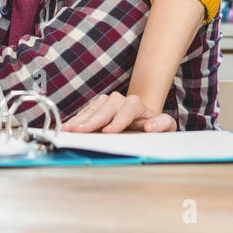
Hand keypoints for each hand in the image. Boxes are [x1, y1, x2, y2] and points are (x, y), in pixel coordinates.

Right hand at [62, 92, 176, 132]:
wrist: (142, 120)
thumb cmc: (153, 125)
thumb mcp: (166, 127)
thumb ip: (163, 125)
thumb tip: (150, 127)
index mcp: (137, 105)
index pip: (127, 109)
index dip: (118, 120)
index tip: (108, 132)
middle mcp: (119, 100)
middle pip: (105, 108)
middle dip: (92, 121)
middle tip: (80, 131)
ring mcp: (105, 103)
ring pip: (92, 109)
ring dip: (80, 120)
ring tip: (69, 130)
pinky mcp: (95, 108)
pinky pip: (84, 113)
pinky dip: (75, 121)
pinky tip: (67, 128)